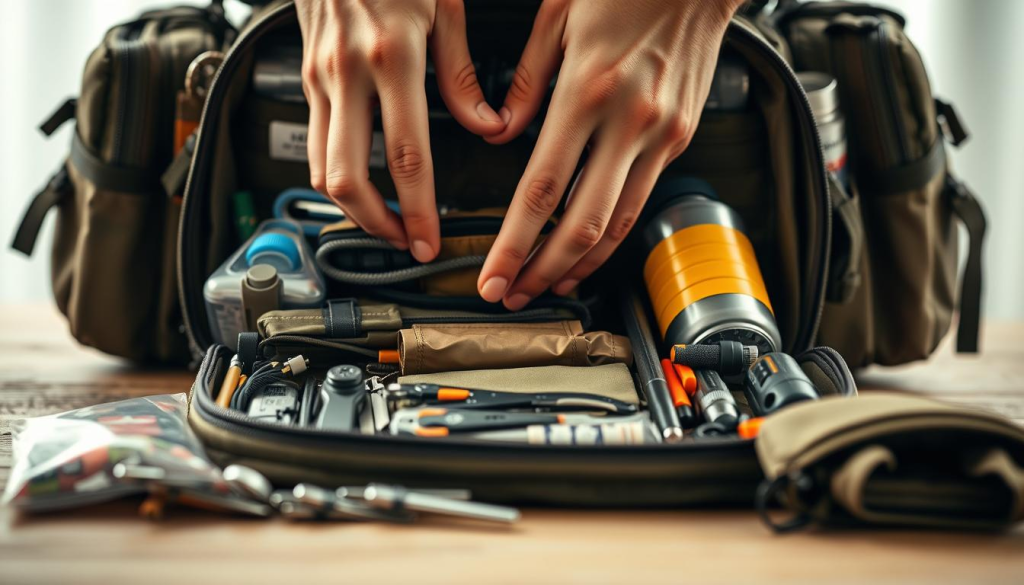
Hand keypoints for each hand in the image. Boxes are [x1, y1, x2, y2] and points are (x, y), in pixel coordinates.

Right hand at [296, 0, 505, 261]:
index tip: (428, 239)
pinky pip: (315, 141)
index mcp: (392, 57)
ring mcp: (319, 78)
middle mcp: (348, 73)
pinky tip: (360, 182)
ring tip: (382, 222)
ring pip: (320, 166)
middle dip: (376, 224)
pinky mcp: (305, 77)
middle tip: (401, 242)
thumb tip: (488, 125)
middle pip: (347, 177)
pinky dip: (335, 173)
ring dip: (350, 206)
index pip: (407, 158)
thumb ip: (463, 75)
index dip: (418, 210)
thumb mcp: (445, 7)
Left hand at [476, 0, 743, 309]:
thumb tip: (500, 133)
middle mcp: (629, 121)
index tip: (493, 275)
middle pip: (581, 224)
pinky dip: (612, 234)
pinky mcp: (680, 137)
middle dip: (542, 270)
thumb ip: (524, 83)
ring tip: (548, 284)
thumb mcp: (556, 15)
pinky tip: (589, 250)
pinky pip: (642, 200)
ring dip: (580, 264)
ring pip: (618, 224)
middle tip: (513, 294)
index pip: (542, 190)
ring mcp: (661, 134)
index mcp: (588, 90)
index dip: (514, 244)